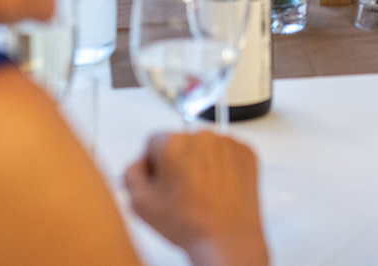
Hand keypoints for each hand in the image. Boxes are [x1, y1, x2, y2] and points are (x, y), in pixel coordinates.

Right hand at [125, 131, 268, 265]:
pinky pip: (226, 154)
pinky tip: (217, 190)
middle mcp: (201, 137)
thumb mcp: (140, 204)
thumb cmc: (190, 224)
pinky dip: (222, 167)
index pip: (153, 142)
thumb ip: (131, 174)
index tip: (160, 181)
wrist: (227, 239)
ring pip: (204, 148)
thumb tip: (138, 164)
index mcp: (173, 143)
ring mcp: (227, 143)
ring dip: (200, 164)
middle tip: (180, 192)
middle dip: (178, 163)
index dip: (153, 165)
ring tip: (201, 194)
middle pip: (180, 143)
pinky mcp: (246, 152)